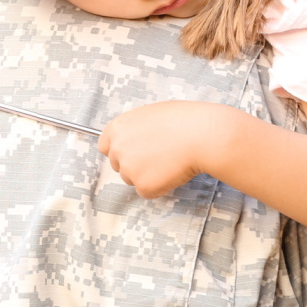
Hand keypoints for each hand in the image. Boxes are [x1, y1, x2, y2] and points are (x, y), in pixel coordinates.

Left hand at [96, 101, 237, 197]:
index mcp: (117, 128)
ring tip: (169, 161)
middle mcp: (117, 149)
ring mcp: (129, 169)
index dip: (120, 150)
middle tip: (158, 157)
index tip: (133, 152)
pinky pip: (147, 191)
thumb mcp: (151, 114)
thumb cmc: (183, 120)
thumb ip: (135, 129)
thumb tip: (135, 140)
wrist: (202, 135)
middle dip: (135, 164)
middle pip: (118, 165)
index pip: (105, 146)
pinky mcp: (143, 186)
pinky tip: (173, 172)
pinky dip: (160, 186)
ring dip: (147, 175)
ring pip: (132, 179)